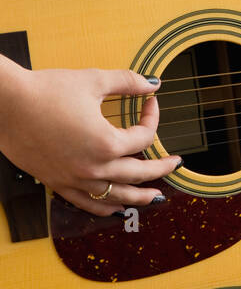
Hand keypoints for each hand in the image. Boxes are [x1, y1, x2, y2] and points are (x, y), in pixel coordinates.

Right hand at [0, 68, 181, 215]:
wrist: (6, 104)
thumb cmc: (46, 90)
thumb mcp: (93, 81)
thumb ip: (128, 82)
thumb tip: (154, 84)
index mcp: (106, 143)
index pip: (144, 137)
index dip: (153, 117)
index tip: (151, 103)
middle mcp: (93, 168)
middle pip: (139, 174)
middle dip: (161, 168)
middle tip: (175, 164)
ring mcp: (74, 180)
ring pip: (116, 196)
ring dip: (140, 197)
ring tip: (156, 197)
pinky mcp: (57, 183)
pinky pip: (88, 203)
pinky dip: (106, 207)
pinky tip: (117, 207)